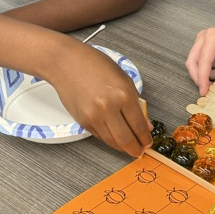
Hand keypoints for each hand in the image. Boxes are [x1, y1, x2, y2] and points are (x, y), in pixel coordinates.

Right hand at [51, 42, 152, 157]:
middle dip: (136, 149)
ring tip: (129, 146)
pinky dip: (110, 139)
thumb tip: (146, 124)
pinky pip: (100, 136)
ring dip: (123, 147)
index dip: (146, 138)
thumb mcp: (124, 79)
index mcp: (123, 94)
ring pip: (112, 142)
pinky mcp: (83, 121)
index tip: (148, 141)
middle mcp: (108, 107)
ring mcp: (94, 116)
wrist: (66, 63)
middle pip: (126, 140)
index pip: (139, 126)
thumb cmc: (94, 65)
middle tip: (140, 150)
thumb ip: (136, 103)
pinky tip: (115, 137)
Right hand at [186, 23, 214, 94]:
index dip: (202, 77)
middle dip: (200, 77)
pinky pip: (199, 63)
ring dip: (206, 74)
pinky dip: (208, 71)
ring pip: (194, 63)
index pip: (203, 60)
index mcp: (214, 36)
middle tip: (212, 87)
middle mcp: (204, 37)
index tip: (204, 91)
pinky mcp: (202, 47)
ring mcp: (201, 41)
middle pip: (193, 62)